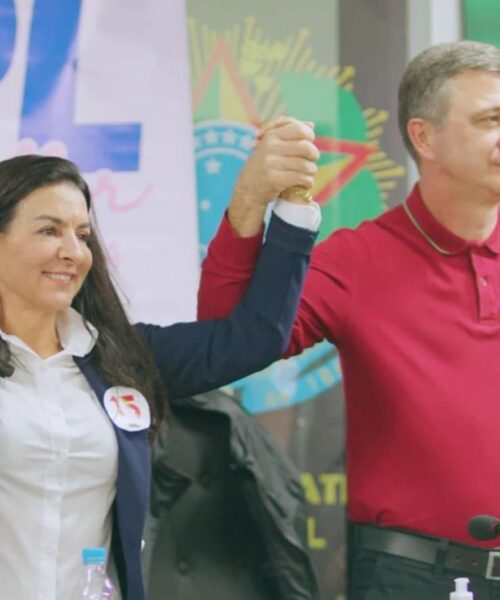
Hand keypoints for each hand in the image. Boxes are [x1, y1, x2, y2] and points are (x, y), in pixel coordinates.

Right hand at [228, 117, 318, 235]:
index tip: (308, 143)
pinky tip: (305, 184)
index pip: (300, 130)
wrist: (247, 190)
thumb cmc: (263, 166)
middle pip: (306, 147)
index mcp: (271, 136)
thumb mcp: (271, 145)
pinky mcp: (274, 180)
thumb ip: (289, 133)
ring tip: (308, 174)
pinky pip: (301, 178)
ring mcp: (271, 164)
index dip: (309, 136)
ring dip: (312, 171)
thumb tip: (311, 125)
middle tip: (311, 161)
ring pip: (306, 165)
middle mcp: (270, 148)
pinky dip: (308, 182)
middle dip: (314, 155)